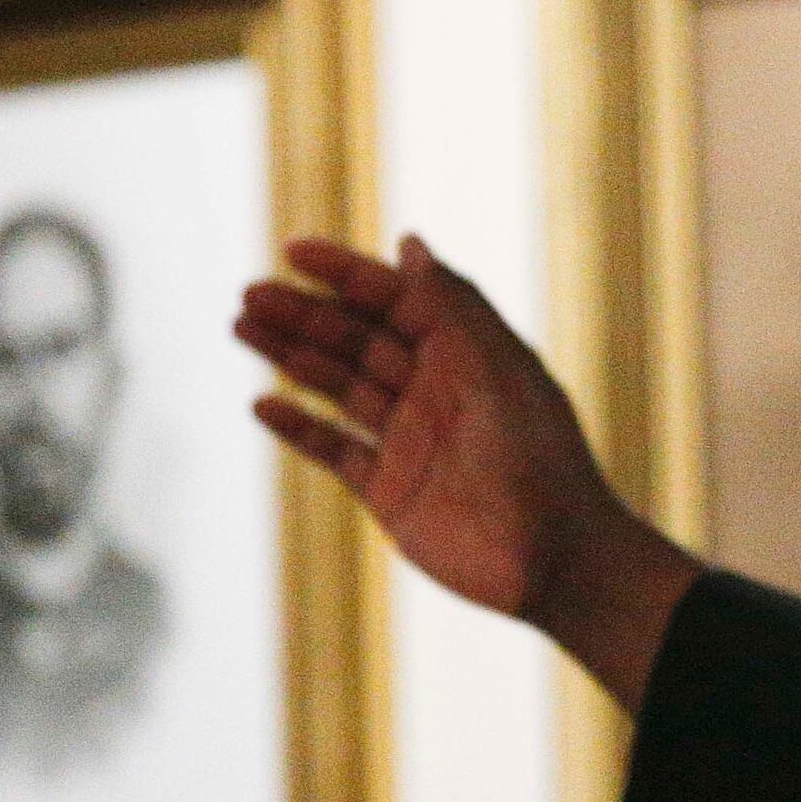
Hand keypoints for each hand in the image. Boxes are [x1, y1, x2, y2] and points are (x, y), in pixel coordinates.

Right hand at [237, 234, 695, 703]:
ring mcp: (410, 441)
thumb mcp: (500, 371)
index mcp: (468, 357)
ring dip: (292, 356)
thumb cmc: (543, 460)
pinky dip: (300, 427)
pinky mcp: (391, 491)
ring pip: (339, 387)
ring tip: (242, 327)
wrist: (558, 560)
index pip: (397, 300)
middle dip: (305, 314)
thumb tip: (410, 241)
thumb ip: (456, 306)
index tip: (292, 252)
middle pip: (358, 340)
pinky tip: (263, 404)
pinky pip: (334, 450)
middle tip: (250, 295)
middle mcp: (436, 393)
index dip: (347, 274)